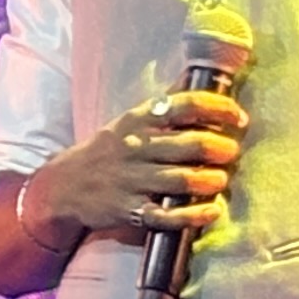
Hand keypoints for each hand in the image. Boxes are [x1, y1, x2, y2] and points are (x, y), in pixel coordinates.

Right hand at [28, 87, 248, 242]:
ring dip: (211, 180)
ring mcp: (131, 181)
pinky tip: (212, 212)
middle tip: (231, 152)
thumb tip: (197, 82)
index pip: (185, 105)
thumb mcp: (126, 123)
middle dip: (220, 148)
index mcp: (137, 121)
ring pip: (182, 179)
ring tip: (220, 180)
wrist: (60, 188)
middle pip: (190, 144)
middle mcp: (135, 148)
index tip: (238, 118)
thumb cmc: (104, 153)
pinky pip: (166, 215)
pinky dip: (193, 215)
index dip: (218, 109)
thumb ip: (162, 109)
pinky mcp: (128, 211)